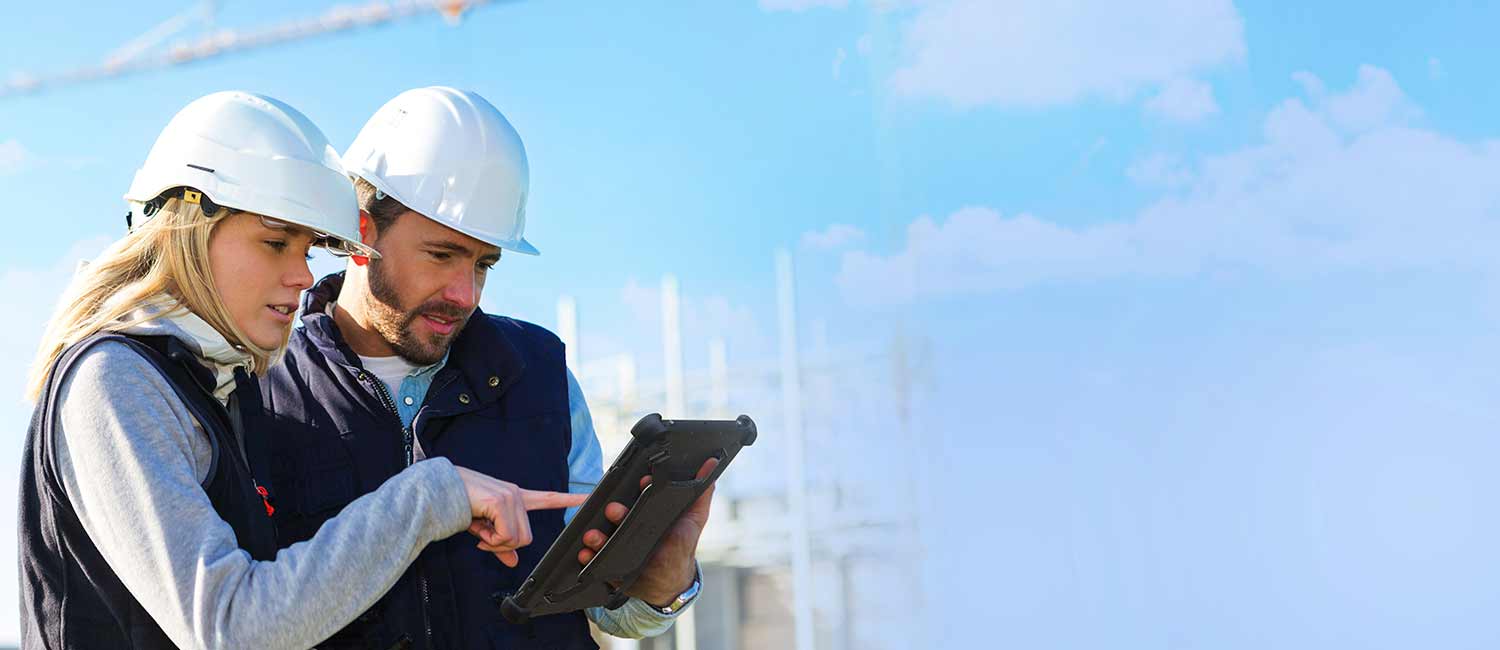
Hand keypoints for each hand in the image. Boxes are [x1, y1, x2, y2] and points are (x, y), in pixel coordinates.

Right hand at [455, 466, 587, 567]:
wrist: (439, 492)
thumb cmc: (460, 506)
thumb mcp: (483, 528)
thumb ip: (500, 544)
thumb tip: (513, 562)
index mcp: (516, 497)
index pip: (549, 498)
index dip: (570, 499)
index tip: (589, 497)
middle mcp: (517, 495)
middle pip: (526, 538)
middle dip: (503, 544)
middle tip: (484, 535)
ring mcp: (511, 497)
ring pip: (517, 539)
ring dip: (495, 542)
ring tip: (479, 528)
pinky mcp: (502, 503)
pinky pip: (505, 536)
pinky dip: (490, 539)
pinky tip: (478, 526)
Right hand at [576, 457, 717, 606]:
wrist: (669, 580)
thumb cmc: (680, 544)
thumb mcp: (694, 518)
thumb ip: (701, 494)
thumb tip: (711, 465)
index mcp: (646, 511)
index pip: (639, 495)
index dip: (641, 488)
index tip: (645, 482)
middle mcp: (629, 524)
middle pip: (618, 514)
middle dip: (615, 510)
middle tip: (613, 509)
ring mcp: (618, 543)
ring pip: (603, 535)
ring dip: (596, 534)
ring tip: (593, 537)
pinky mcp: (610, 562)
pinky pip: (595, 558)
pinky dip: (588, 556)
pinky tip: (586, 555)